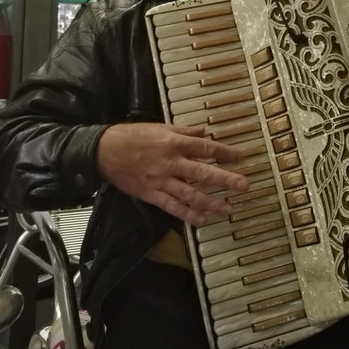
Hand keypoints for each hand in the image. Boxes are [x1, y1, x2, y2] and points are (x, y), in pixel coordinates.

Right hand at [96, 122, 248, 225]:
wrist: (104, 151)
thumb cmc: (133, 136)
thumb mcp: (160, 127)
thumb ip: (184, 131)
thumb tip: (204, 132)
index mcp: (174, 143)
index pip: (205, 148)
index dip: (225, 152)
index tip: (241, 157)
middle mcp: (171, 162)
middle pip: (202, 172)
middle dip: (224, 179)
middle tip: (243, 186)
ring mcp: (161, 180)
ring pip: (190, 194)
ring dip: (210, 203)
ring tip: (227, 210)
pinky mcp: (151, 194)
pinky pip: (172, 207)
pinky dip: (187, 214)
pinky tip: (202, 220)